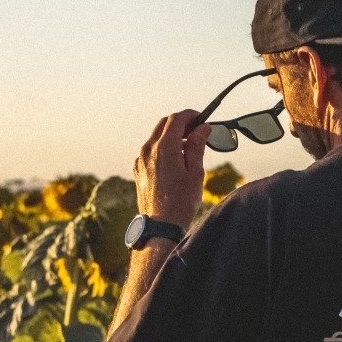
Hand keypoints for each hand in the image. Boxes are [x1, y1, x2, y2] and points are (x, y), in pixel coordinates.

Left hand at [133, 110, 210, 232]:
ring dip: (172, 135)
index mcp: (164, 148)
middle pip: (164, 123)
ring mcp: (140, 159)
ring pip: (156, 136)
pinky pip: (150, 150)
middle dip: (181, 123)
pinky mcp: (138, 169)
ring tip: (188, 147)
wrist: (160, 225)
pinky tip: (175, 161)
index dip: (191, 115)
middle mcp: (148, 150)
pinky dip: (163, 147)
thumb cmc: (181, 201)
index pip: (176, 119)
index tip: (201, 119)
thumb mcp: (195, 172)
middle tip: (196, 131)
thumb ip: (197, 145)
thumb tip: (203, 128)